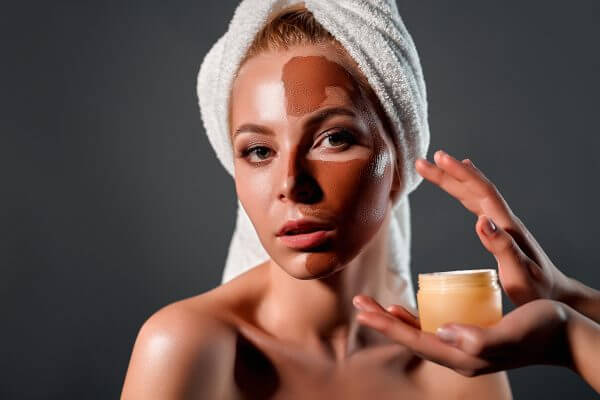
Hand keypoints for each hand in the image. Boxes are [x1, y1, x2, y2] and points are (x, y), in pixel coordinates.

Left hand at [352, 295, 571, 376]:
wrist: (565, 334)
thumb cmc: (543, 329)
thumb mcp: (513, 332)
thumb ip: (480, 338)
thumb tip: (444, 333)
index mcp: (464, 357)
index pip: (416, 341)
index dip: (388, 325)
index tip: (365, 309)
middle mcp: (459, 356)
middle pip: (411, 338)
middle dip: (383, 321)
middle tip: (359, 302)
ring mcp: (464, 348)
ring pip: (419, 334)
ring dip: (394, 320)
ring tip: (373, 305)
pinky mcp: (470, 337)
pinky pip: (434, 330)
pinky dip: (415, 320)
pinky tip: (405, 311)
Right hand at [414, 150, 570, 305]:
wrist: (557, 294)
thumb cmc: (537, 289)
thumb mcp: (519, 273)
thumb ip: (501, 247)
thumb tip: (479, 220)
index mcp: (507, 226)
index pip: (482, 192)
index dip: (460, 174)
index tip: (439, 159)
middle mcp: (504, 220)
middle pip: (474, 189)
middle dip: (448, 174)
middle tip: (421, 162)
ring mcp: (502, 225)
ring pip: (474, 195)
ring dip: (454, 179)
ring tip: (436, 165)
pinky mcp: (499, 232)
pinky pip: (477, 204)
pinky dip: (465, 191)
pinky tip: (463, 187)